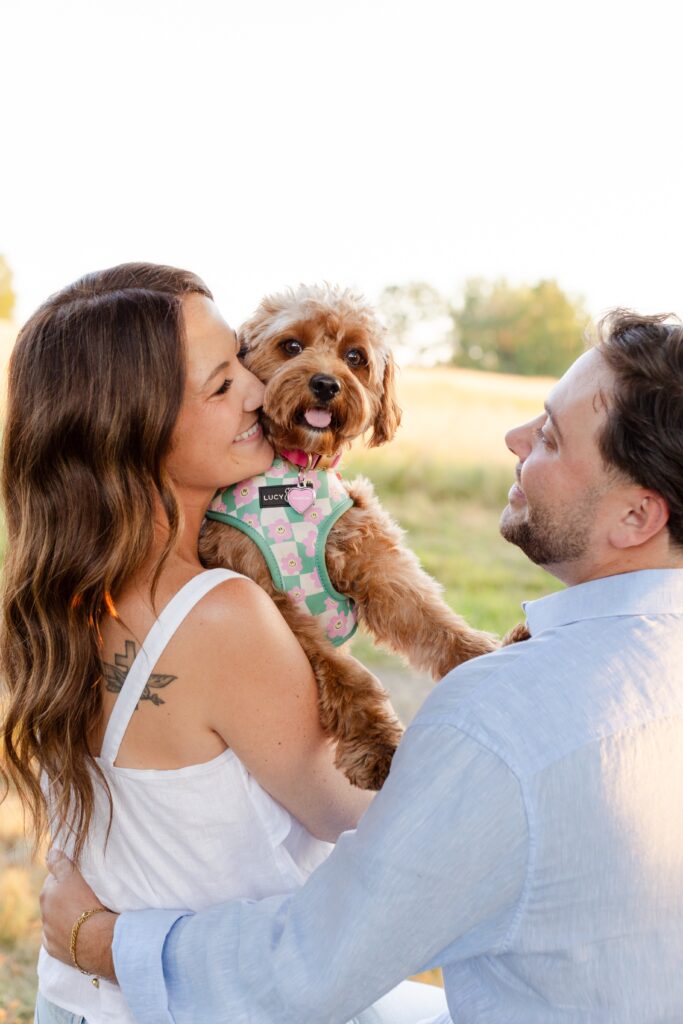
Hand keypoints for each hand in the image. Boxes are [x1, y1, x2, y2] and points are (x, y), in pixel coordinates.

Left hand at [40, 849, 117, 979]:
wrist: (95, 939)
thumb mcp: (73, 877)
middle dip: (64, 897)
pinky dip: (65, 934)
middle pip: (54, 900)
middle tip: (83, 896)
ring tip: (83, 915)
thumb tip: (51, 852)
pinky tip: (76, 932)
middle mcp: (44, 914)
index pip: (53, 879)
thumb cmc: (85, 903)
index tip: (78, 878)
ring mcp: (48, 932)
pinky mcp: (54, 949)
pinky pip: (57, 938)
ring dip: (65, 916)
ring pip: (55, 919)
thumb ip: (60, 864)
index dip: (66, 877)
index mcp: (47, 894)